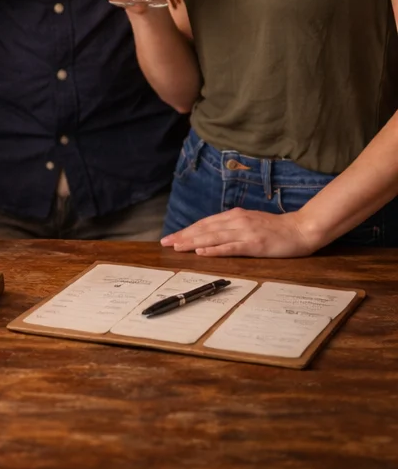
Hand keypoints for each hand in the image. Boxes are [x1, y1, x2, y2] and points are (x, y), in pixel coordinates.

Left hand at [160, 208, 321, 257]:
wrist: (301, 229)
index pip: (205, 223)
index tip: (171, 237)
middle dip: (184, 236)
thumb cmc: (276, 228)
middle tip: (166, 243)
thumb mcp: (250, 222)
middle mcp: (236, 221)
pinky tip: (202, 253)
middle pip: (205, 229)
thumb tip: (212, 233)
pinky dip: (215, 250)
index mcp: (234, 216)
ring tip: (178, 247)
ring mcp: (245, 232)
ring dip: (193, 242)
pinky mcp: (254, 244)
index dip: (187, 230)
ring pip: (213, 237)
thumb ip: (232, 226)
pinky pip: (231, 247)